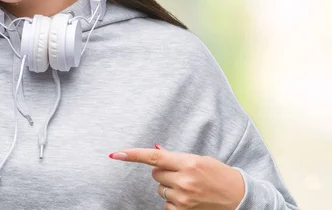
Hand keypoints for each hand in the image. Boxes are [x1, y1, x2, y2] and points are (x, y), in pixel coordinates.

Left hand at [109, 145, 244, 208]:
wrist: (240, 197)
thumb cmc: (219, 175)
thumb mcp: (200, 160)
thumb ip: (175, 157)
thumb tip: (154, 151)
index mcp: (189, 163)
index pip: (154, 158)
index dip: (132, 155)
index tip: (115, 154)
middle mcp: (184, 181)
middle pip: (155, 174)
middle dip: (164, 172)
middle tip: (182, 173)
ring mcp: (184, 199)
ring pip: (160, 189)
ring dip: (170, 187)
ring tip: (190, 187)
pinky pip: (166, 204)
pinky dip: (174, 201)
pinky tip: (189, 199)